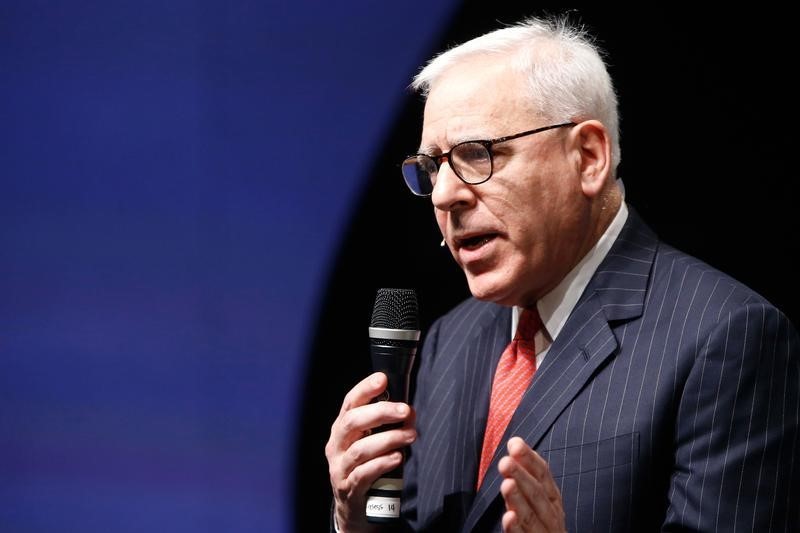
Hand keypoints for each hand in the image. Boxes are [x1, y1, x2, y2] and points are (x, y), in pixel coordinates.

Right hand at [325, 372, 416, 531]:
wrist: (353, 506)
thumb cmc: (365, 466)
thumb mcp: (369, 441)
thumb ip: (384, 425)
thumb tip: (408, 411)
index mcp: (341, 429)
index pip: (350, 403)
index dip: (364, 389)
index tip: (382, 378)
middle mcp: (336, 445)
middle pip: (353, 422)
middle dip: (380, 412)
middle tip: (405, 410)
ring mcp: (339, 467)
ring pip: (360, 449)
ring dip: (388, 439)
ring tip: (409, 435)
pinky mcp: (348, 488)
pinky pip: (363, 474)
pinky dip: (381, 464)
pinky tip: (397, 457)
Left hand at [498, 437, 565, 532]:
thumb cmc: (541, 525)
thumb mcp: (538, 499)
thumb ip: (528, 476)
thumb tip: (515, 442)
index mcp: (553, 499)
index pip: (543, 475)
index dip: (530, 459)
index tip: (514, 443)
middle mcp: (552, 515)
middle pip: (538, 494)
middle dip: (522, 476)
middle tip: (505, 462)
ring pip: (532, 516)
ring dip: (519, 500)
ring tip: (507, 485)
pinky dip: (517, 529)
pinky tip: (508, 517)